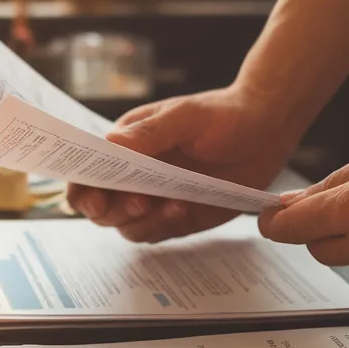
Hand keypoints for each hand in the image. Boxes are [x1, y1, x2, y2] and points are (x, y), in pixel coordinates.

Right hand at [66, 87, 295, 242]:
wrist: (267, 127)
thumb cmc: (222, 114)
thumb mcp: (184, 117)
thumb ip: (147, 134)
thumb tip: (107, 144)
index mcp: (126, 145)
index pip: (87, 173)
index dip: (81, 189)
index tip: (91, 198)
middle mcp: (135, 175)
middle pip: (101, 208)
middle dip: (113, 210)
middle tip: (140, 202)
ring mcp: (157, 198)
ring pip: (127, 227)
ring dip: (141, 222)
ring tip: (170, 205)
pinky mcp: (180, 216)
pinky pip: (159, 233)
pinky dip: (164, 227)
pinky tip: (183, 209)